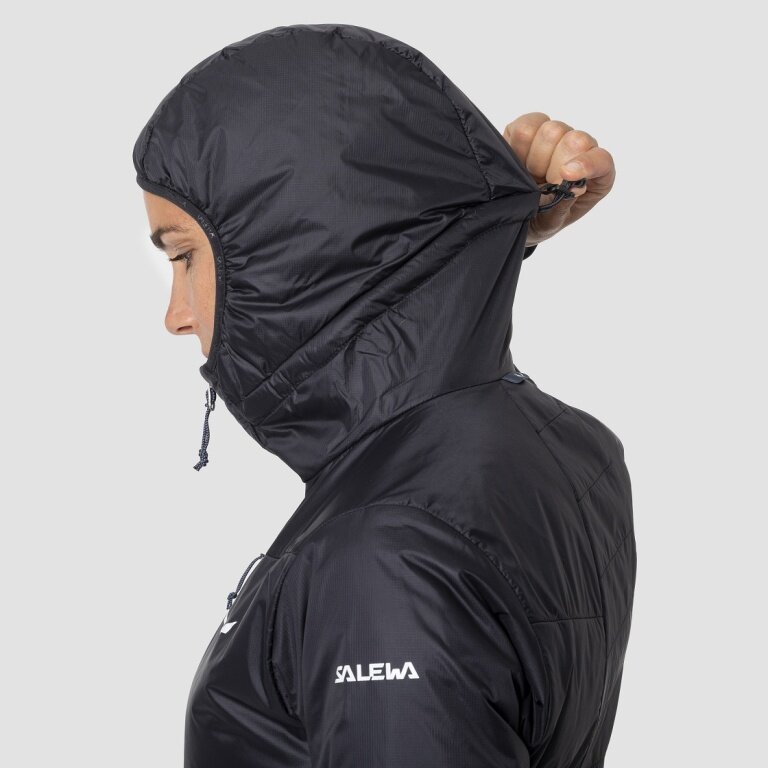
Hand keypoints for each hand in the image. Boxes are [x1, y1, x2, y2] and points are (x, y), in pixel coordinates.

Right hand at [503, 113, 614, 246]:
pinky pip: (526, 126)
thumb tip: (573, 186)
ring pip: (550, 130)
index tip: (566, 175)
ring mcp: (556, 137)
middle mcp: (580, 151)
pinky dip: (517, 145)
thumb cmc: (537, 220)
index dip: (585, 164)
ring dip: (534, 159)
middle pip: (574, 140)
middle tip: (540, 185)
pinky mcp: (531, 128)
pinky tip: (518, 160)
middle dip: (551, 166)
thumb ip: (561, 207)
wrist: (508, 214)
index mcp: (595, 176)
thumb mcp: (550, 223)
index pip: (601, 160)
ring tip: (529, 175)